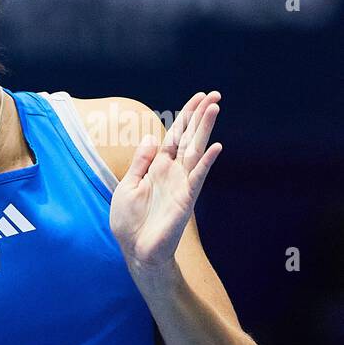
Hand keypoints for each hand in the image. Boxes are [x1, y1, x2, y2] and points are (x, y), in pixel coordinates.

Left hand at [110, 90, 222, 276]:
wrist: (135, 249)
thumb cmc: (129, 221)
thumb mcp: (127, 186)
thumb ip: (140, 162)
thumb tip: (152, 137)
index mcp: (156, 167)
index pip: (174, 136)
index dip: (185, 117)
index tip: (197, 98)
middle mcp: (172, 172)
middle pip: (189, 138)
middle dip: (200, 116)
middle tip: (214, 95)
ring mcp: (181, 184)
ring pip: (196, 151)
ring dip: (205, 130)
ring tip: (214, 108)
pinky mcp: (186, 199)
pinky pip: (197, 177)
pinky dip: (206, 162)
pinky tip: (215, 147)